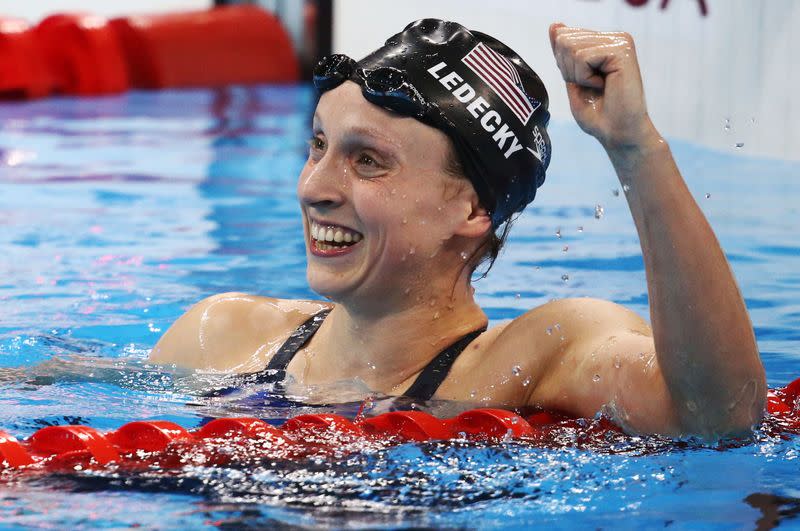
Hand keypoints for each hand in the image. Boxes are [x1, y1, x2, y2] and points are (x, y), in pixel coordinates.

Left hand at [549, 23, 659, 150]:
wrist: (617, 133)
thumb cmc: (597, 114)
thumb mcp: (572, 78)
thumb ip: (563, 52)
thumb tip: (555, 25)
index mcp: (603, 42)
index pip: (563, 37)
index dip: (564, 66)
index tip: (584, 82)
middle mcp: (614, 37)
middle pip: (564, 40)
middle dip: (569, 70)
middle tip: (591, 86)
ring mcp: (619, 41)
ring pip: (571, 47)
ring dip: (577, 75)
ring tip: (598, 87)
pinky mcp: (622, 50)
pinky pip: (583, 57)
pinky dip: (585, 77)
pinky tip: (603, 86)